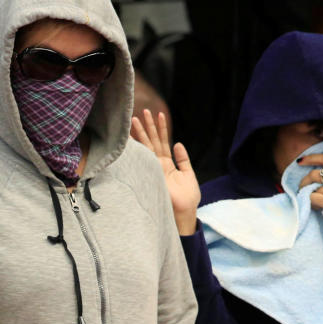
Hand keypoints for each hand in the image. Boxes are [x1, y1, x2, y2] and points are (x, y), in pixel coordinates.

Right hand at [131, 109, 199, 234]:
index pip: (163, 143)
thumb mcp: (189, 174)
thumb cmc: (188, 197)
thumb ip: (183, 159)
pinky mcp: (153, 173)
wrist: (184, 211)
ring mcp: (154, 168)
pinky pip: (146, 156)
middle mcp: (159, 164)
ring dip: (141, 132)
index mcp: (168, 164)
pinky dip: (140, 146)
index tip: (160, 115)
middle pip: (152, 141)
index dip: (161, 129)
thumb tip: (178, 143)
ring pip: (146, 146)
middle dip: (147, 127)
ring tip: (135, 118)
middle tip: (142, 112)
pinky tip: (133, 136)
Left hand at [297, 143, 322, 240]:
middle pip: (314, 174)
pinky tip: (316, 205)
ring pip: (311, 187)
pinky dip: (310, 202)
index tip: (301, 160)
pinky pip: (311, 198)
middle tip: (303, 186)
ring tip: (313, 197)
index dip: (311, 158)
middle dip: (305, 180)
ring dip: (308, 193)